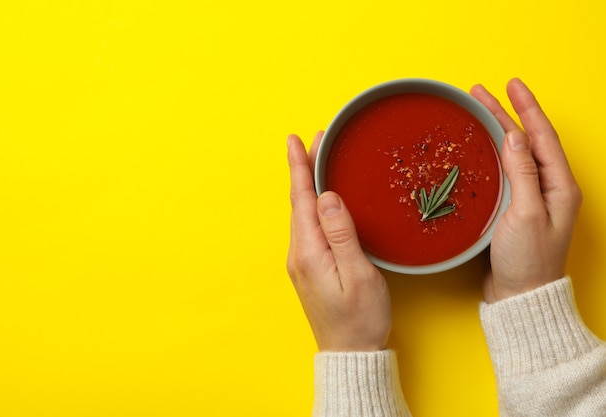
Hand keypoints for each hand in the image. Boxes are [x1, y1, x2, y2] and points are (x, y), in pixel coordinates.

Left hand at [286, 131, 391, 350]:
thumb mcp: (358, 275)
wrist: (350, 354)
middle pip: (299, 202)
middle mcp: (299, 254)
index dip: (299, 167)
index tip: (295, 140)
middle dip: (304, 169)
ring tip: (317, 161)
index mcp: (309, 251)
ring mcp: (302, 262)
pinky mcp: (309, 268)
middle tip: (315, 141)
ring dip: (308, 186)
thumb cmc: (360, 318)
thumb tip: (327, 197)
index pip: (301, 199)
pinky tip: (321, 200)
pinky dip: (312, 205)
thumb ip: (342, 234)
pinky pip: (308, 227)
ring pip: (302, 214)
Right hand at [470, 79, 582, 302]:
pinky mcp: (514, 208)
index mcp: (559, 186)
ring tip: (478, 111)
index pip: (542, 136)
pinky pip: (503, 171)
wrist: (518, 295)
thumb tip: (514, 136)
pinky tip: (478, 148)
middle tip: (482, 92)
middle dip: (506, 113)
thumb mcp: (526, 214)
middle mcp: (547, 188)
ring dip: (497, 130)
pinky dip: (490, 154)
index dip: (527, 107)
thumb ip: (522, 174)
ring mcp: (530, 198)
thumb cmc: (527, 261)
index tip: (511, 84)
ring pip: (513, 153)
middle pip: (526, 140)